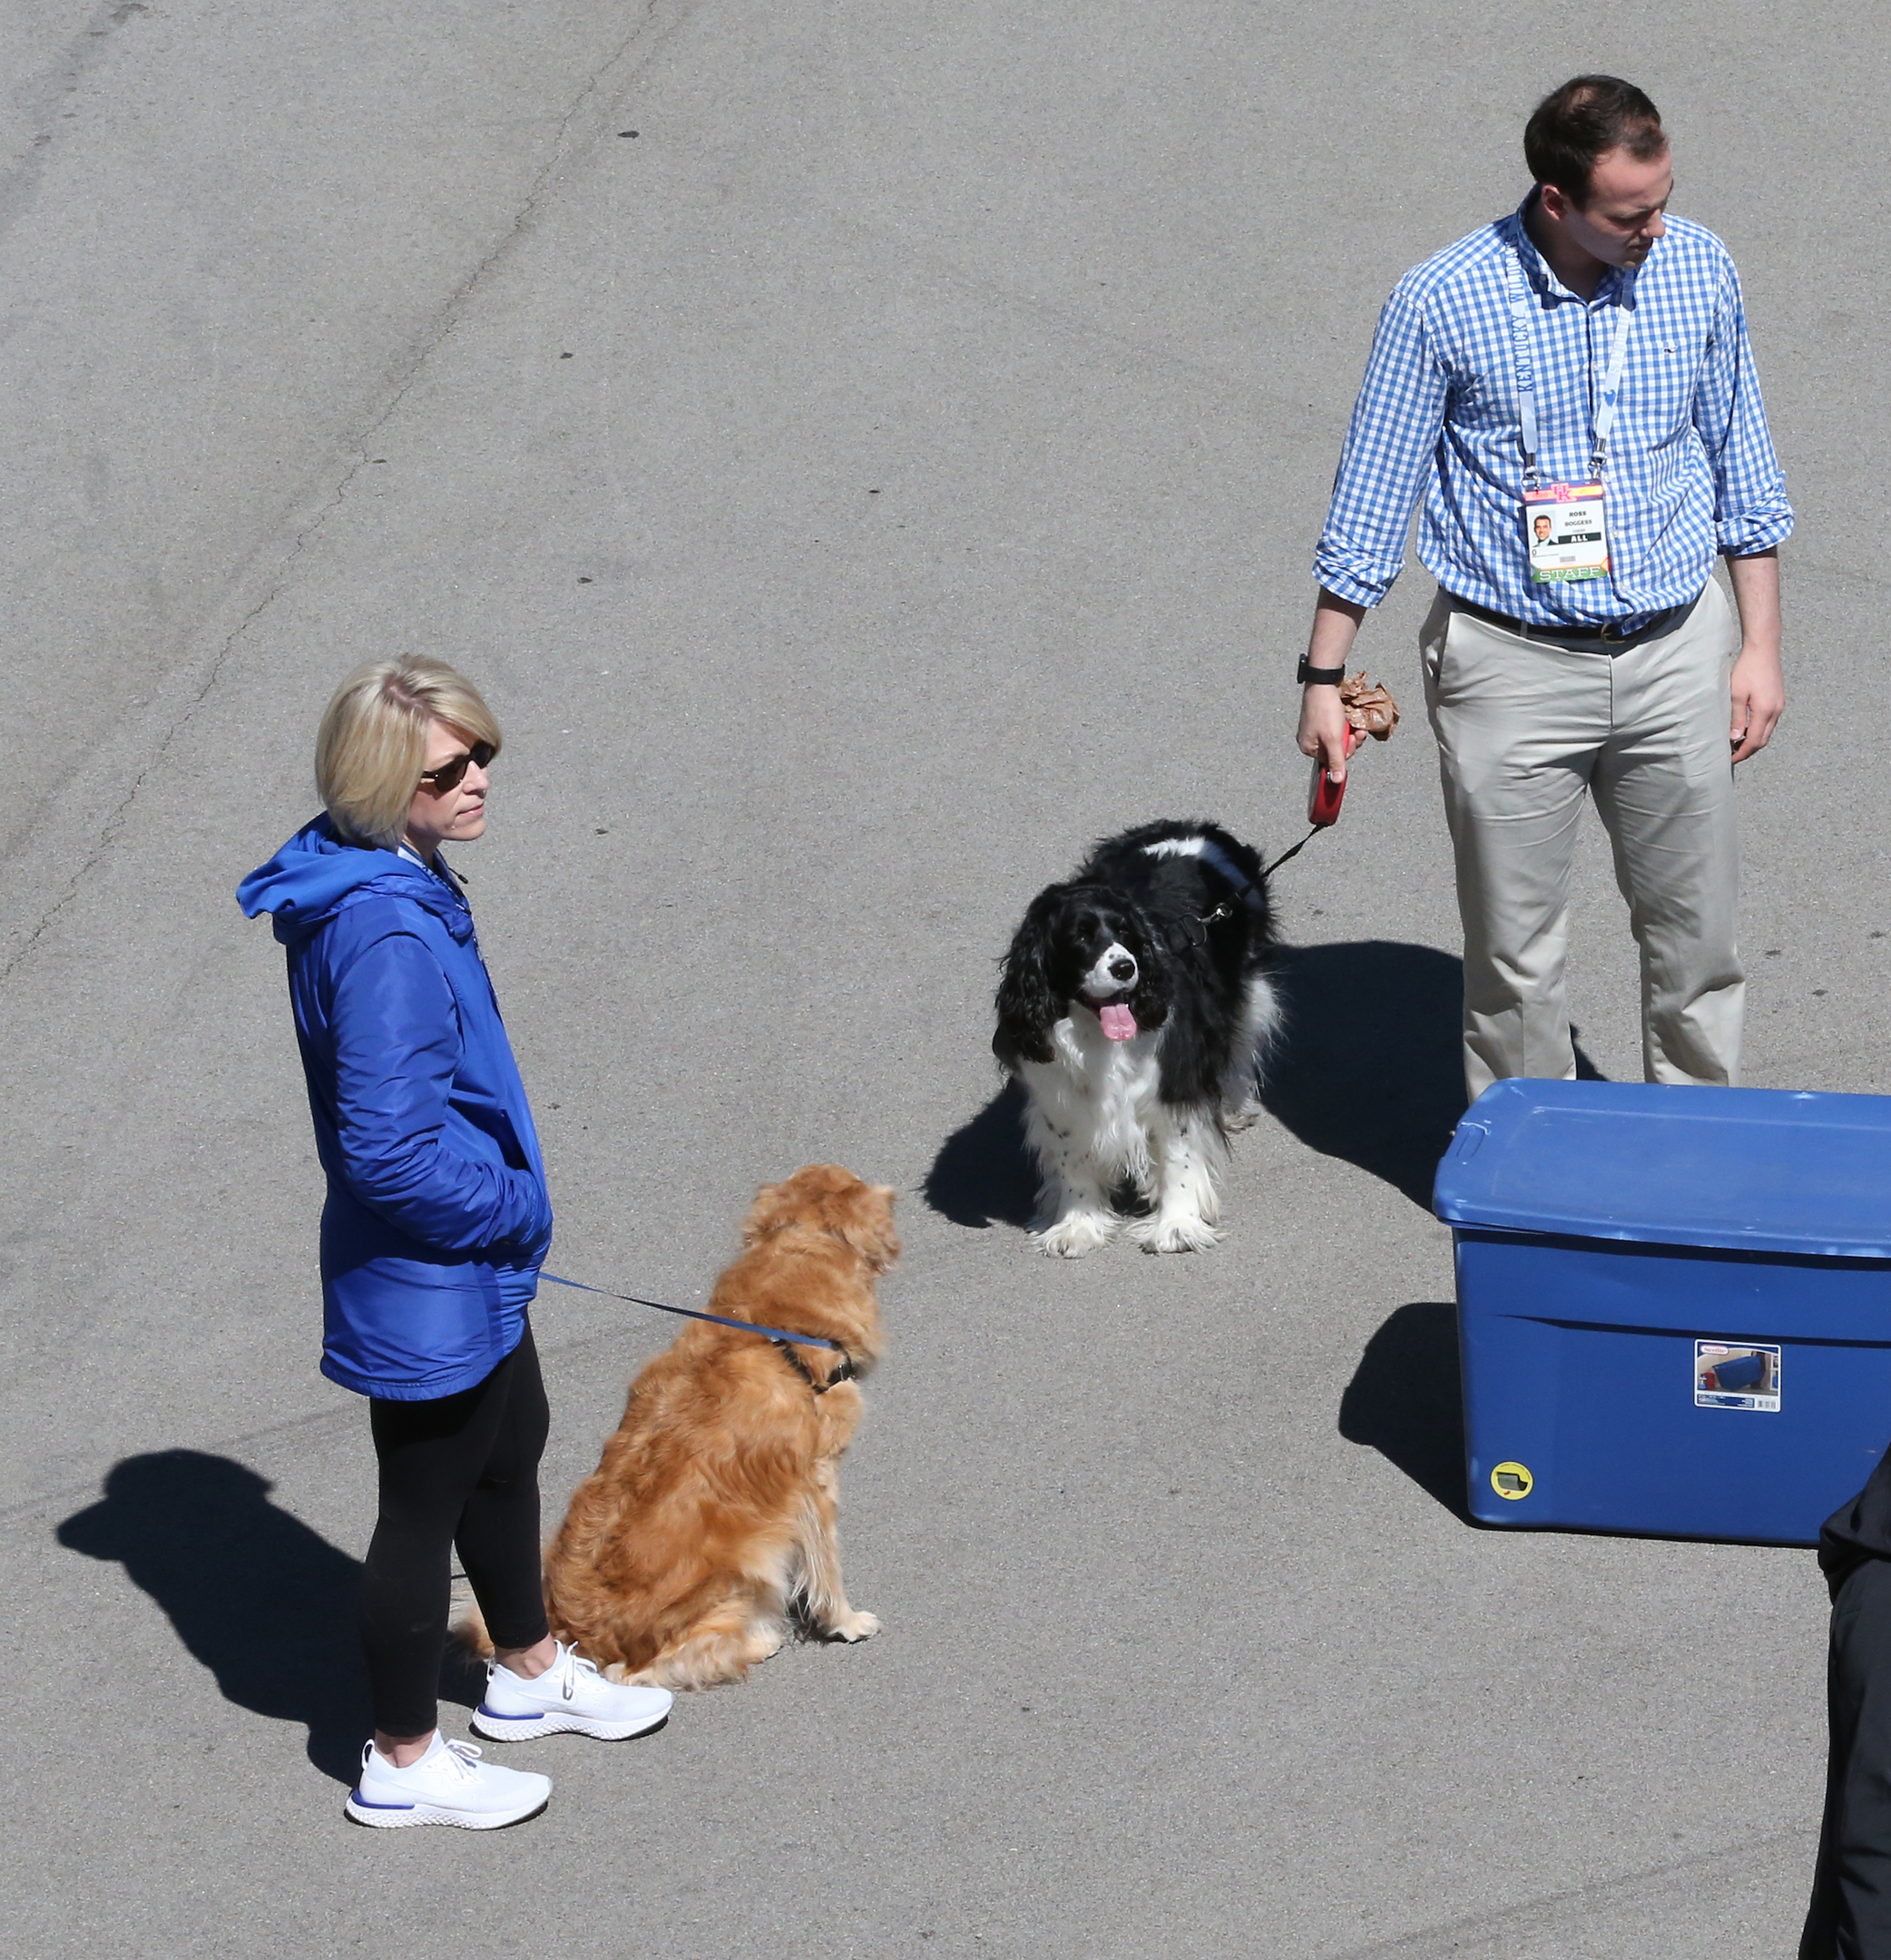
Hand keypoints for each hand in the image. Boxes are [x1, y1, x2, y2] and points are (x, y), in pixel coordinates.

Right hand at [1297, 686, 1352, 781]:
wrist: (1323, 684)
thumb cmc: (1326, 711)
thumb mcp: (1334, 739)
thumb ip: (1336, 761)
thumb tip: (1335, 781)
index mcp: (1308, 749)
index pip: (1332, 760)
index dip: (1346, 751)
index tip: (1354, 739)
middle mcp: (1310, 741)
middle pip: (1336, 750)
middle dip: (1350, 741)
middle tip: (1357, 731)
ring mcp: (1315, 731)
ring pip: (1338, 739)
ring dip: (1350, 733)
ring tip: (1355, 725)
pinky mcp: (1321, 721)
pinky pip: (1336, 730)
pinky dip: (1345, 726)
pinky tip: (1348, 719)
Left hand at [1729, 640, 1783, 763]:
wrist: (1763, 650)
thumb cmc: (1747, 669)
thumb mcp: (1736, 695)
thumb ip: (1737, 718)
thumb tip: (1735, 738)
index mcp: (1766, 711)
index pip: (1755, 741)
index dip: (1742, 753)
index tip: (1730, 759)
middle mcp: (1776, 710)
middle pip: (1763, 739)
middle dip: (1748, 750)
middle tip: (1732, 754)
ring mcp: (1780, 705)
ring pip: (1767, 731)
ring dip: (1753, 739)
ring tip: (1736, 743)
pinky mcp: (1778, 699)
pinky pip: (1770, 721)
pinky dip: (1758, 729)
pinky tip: (1746, 727)